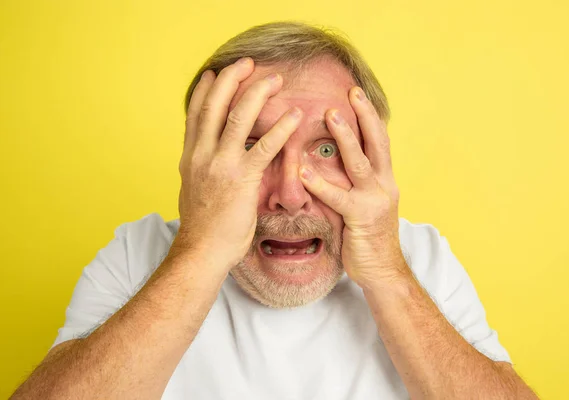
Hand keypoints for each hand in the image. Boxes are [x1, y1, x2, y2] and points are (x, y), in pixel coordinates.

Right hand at [172, 57, 302, 271]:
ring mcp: (220, 164)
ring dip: (258, 93)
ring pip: (238, 116)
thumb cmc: (203, 227)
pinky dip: (281, 127)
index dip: (205, 90)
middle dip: (232, 78)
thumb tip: (212, 160)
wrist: (201, 252)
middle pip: (215, 105)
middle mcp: (201, 154)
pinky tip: (295, 116)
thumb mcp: (194, 190)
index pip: (195, 114)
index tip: (215, 72)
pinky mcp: (241, 179)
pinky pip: (264, 146)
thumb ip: (203, 168)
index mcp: (190, 157)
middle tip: (249, 62)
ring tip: (276, 80)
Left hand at [298, 87, 405, 289]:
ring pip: (360, 163)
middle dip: (365, 115)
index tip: (356, 93)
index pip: (379, 141)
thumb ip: (350, 182)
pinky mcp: (362, 218)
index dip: (369, 116)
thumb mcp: (363, 203)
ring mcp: (375, 201)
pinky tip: (304, 171)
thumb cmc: (367, 236)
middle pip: (377, 142)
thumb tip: (326, 161)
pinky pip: (339, 197)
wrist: (383, 271)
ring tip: (330, 115)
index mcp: (385, 179)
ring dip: (346, 138)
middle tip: (351, 91)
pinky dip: (320, 183)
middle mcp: (385, 185)